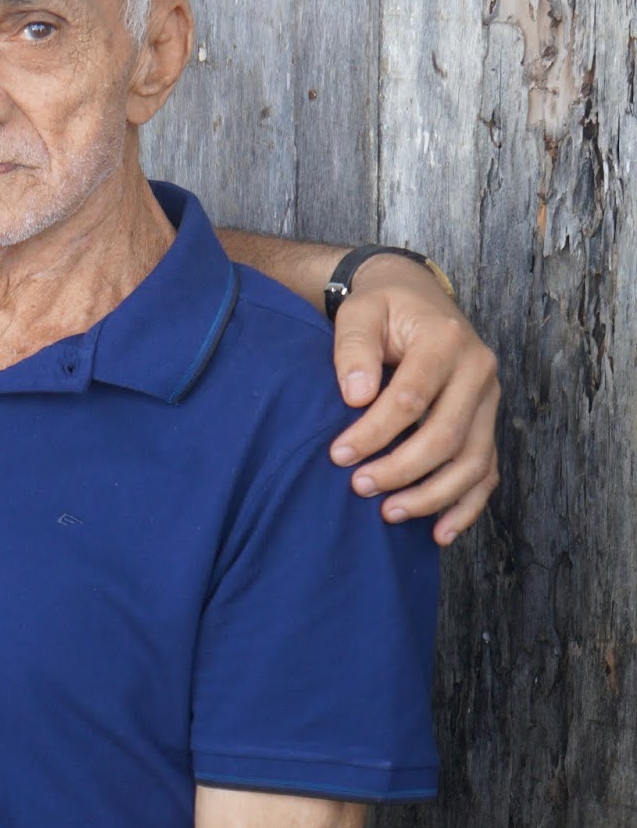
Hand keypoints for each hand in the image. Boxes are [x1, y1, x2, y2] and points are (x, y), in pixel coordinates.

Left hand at [327, 254, 499, 544]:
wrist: (415, 295)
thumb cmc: (381, 306)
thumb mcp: (359, 313)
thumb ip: (354, 349)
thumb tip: (356, 397)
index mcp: (446, 341)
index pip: (412, 398)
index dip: (375, 432)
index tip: (338, 455)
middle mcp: (479, 372)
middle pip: (447, 435)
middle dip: (401, 469)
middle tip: (359, 487)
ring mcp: (489, 400)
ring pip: (473, 461)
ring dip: (432, 495)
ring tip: (389, 513)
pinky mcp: (488, 423)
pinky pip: (487, 472)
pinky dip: (466, 506)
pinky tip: (439, 532)